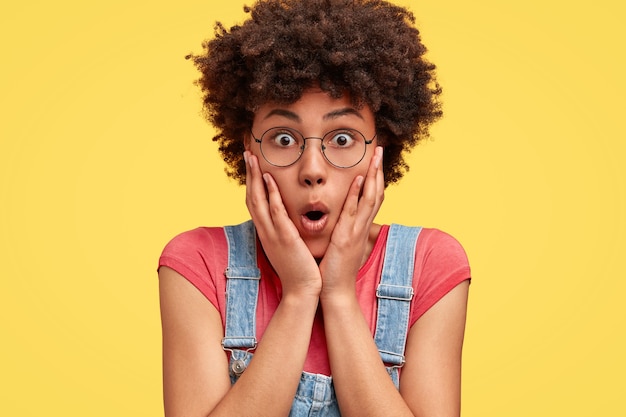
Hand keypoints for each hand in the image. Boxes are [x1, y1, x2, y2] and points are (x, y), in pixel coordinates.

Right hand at [244, 151, 321, 297]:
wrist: (302, 291)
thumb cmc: (299, 269)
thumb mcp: (288, 245)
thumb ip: (285, 230)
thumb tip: (286, 217)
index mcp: (267, 232)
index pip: (255, 202)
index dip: (251, 182)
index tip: (251, 163)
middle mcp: (265, 231)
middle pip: (251, 197)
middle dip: (249, 174)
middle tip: (247, 152)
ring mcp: (273, 234)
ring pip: (259, 201)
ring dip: (255, 178)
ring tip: (253, 158)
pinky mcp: (285, 238)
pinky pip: (276, 213)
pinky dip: (270, 195)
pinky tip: (269, 179)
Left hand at [319, 146, 384, 297]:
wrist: (335, 292)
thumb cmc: (335, 270)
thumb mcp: (342, 245)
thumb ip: (344, 231)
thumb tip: (342, 221)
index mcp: (359, 227)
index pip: (371, 198)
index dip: (375, 178)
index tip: (375, 160)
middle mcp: (361, 227)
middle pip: (376, 193)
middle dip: (379, 170)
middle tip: (379, 149)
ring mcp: (356, 231)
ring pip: (369, 198)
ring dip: (373, 176)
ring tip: (375, 156)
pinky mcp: (346, 237)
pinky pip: (353, 212)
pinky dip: (356, 194)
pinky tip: (358, 179)